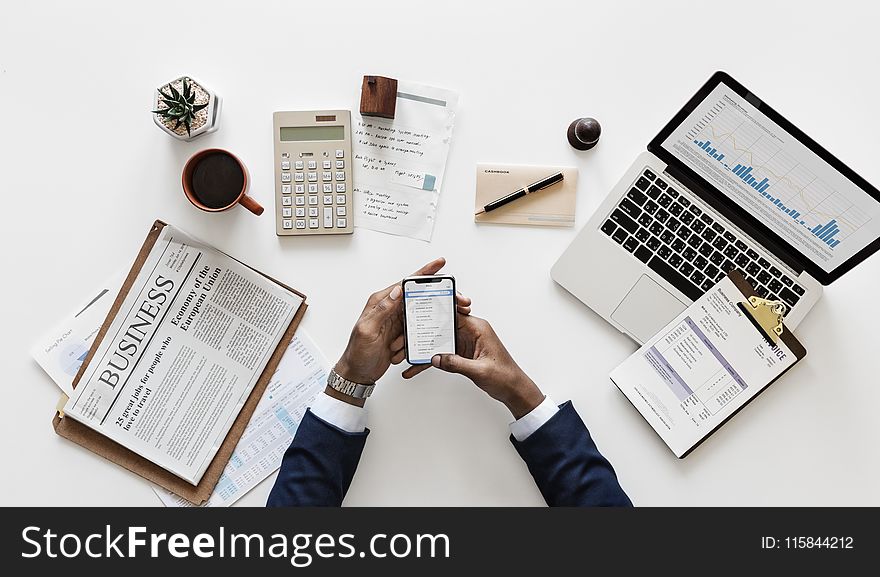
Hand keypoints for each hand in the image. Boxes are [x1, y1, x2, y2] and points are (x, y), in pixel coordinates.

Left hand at [333, 257, 471, 404]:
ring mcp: (396, 321)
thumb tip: (397, 290)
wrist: (358, 373)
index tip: (439, 264)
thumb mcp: (367, 330)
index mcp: (380, 302)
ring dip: (426, 322)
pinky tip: (417, 344)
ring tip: (428, 329)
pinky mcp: (401, 333)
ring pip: (420, 314)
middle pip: (417, 296)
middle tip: (455, 298)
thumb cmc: (357, 353)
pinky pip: (417, 330)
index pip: (405, 283)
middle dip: (435, 297)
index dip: (424, 273)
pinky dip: (419, 337)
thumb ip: (382, 309)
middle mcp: (389, 308)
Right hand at [402, 315, 543, 418]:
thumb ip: (456, 363)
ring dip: (422, 348)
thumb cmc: (505, 376)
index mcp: (477, 327)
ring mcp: (464, 342)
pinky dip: (430, 361)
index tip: (418, 312)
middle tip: (403, 338)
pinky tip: (415, 369)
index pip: (453, 313)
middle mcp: (470, 332)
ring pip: (438, 341)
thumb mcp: (479, 370)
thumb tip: (436, 358)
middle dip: (421, 332)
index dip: (434, 312)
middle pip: (441, 326)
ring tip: (403, 355)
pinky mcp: (461, 353)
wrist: (513, 389)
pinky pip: (441, 354)